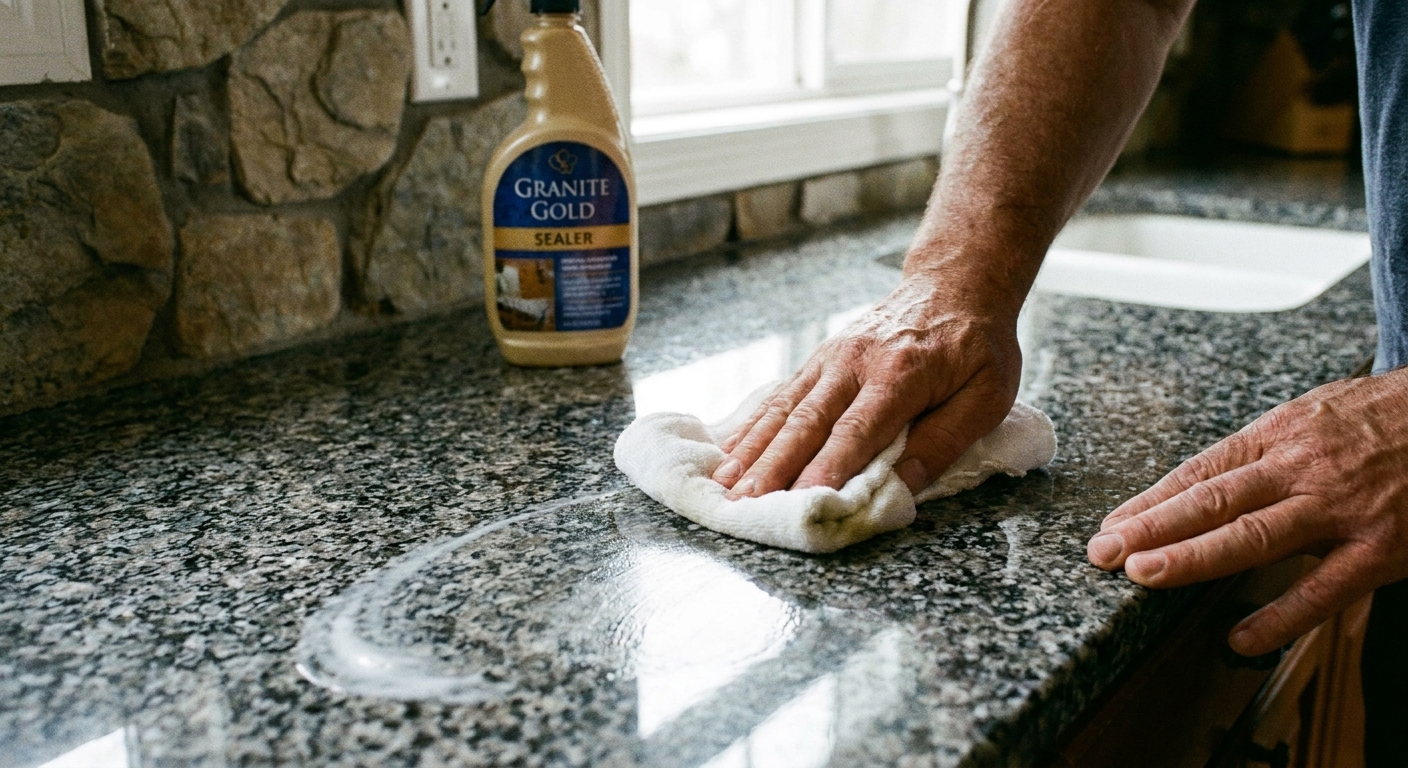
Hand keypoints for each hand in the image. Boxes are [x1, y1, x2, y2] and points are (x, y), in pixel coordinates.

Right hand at [710, 274, 1022, 496]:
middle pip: (807, 422)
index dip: (829, 468)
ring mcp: (831, 358)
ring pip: (784, 409)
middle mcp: (855, 362)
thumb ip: (945, 440)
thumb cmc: (976, 346)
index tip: (804, 501)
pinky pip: (780, 395)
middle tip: (746, 504)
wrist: (954, 283)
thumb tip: (902, 486)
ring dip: (753, 449)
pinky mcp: (819, 359)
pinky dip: (753, 426)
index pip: (857, 430)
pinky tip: (731, 451)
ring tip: (725, 485)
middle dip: (774, 467)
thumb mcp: (987, 395)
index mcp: (901, 374)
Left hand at [1087, 369, 1407, 656]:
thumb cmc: (1380, 417)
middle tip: (1103, 551)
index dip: (1150, 501)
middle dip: (1151, 528)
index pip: (1199, 471)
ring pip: (1254, 536)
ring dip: (1193, 557)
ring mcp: (1340, 509)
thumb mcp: (1311, 415)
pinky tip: (1238, 637)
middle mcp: (1301, 469)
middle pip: (1212, 501)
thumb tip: (1199, 484)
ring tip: (1143, 576)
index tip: (1110, 525)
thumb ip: (1260, 452)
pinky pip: (1323, 589)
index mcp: (1279, 435)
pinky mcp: (1380, 547)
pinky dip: (1280, 616)